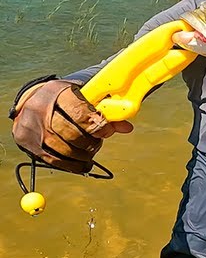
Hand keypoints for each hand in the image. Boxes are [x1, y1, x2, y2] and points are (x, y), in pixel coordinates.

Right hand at [10, 80, 132, 173]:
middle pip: (70, 133)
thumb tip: (126, 127)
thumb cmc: (65, 98)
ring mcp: (30, 126)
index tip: (106, 132)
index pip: (79, 112)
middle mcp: (40, 108)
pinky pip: (52, 159)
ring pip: (61, 148)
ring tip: (90, 151)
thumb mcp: (83, 96)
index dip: (97, 125)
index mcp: (57, 92)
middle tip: (97, 143)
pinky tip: (81, 163)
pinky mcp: (26, 141)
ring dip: (81, 155)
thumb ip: (104, 110)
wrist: (32, 99)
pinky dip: (70, 165)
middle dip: (89, 142)